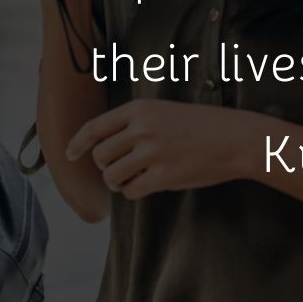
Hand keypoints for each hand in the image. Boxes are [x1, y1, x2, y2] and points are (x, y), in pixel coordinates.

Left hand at [66, 100, 254, 197]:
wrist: (234, 138)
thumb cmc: (201, 125)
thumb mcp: (164, 112)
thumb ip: (135, 125)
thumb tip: (104, 149)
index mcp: (140, 110)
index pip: (95, 128)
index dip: (77, 143)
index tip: (69, 155)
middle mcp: (142, 129)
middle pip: (101, 156)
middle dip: (105, 167)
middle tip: (120, 169)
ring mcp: (152, 153)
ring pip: (112, 176)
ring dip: (118, 181)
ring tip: (133, 179)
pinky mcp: (162, 176)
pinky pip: (131, 190)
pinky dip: (133, 191)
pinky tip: (147, 185)